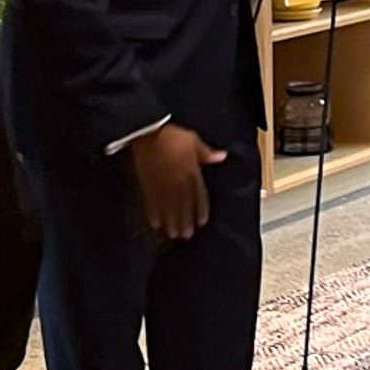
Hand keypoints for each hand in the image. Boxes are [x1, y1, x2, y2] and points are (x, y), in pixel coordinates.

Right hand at [129, 122, 227, 239]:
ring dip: (171, 222)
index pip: (198, 195)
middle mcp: (177, 182)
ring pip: (168, 207)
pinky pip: (151, 202)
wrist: (147, 133)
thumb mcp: (193, 140)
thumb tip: (222, 156)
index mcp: (191, 172)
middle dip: (185, 221)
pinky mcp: (147, 184)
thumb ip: (206, 153)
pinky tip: (155, 224)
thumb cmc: (171, 136)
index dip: (200, 210)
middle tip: (186, 236)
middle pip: (183, 205)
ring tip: (173, 235)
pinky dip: (153, 214)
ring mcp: (161, 184)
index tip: (201, 223)